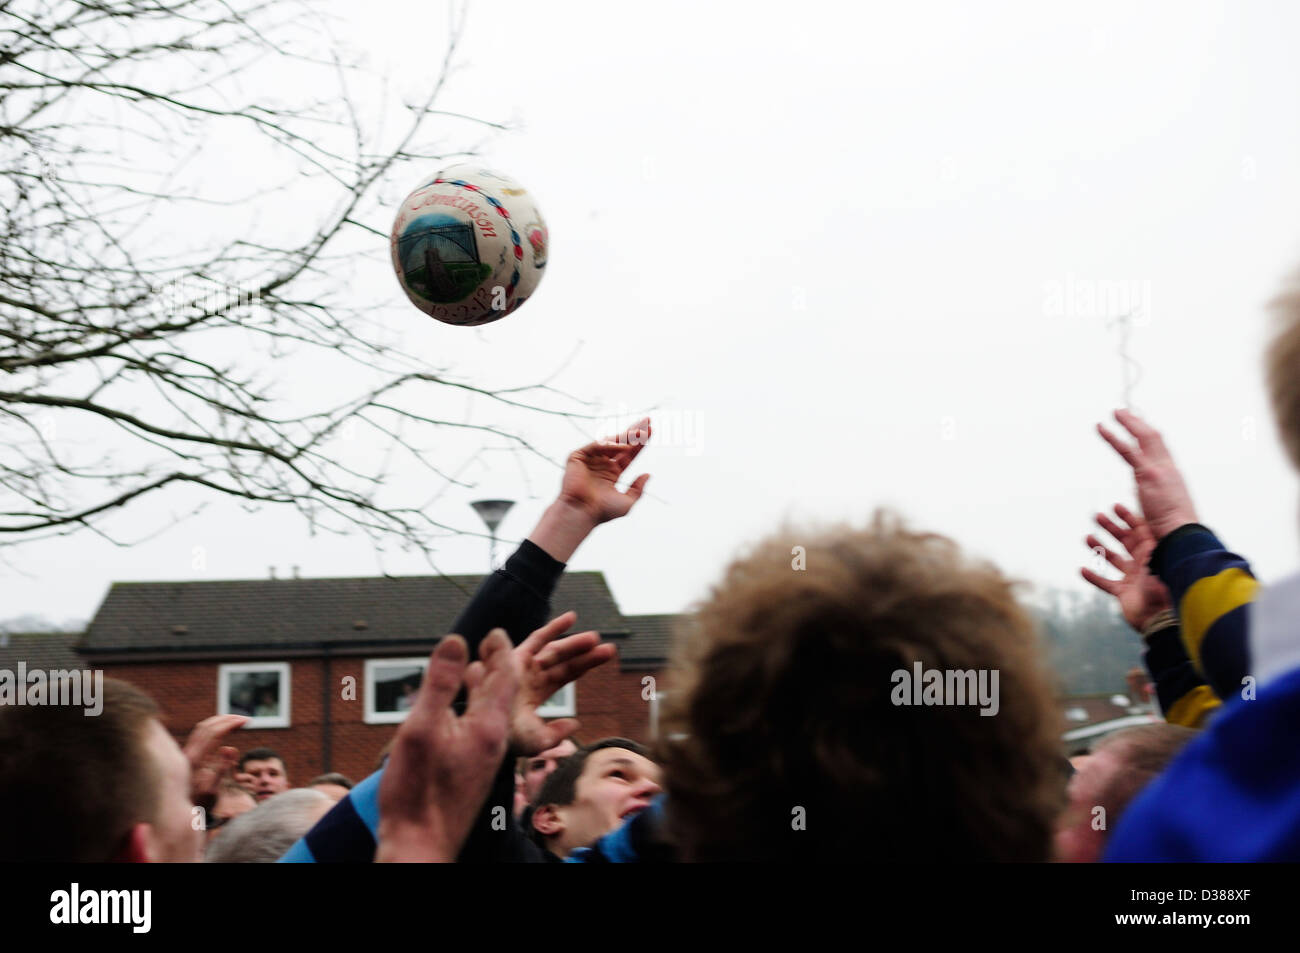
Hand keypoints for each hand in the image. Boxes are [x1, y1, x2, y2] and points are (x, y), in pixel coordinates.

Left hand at [182, 713, 247, 806]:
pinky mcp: (187, 754)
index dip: (230, 724)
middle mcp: (188, 753)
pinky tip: (222, 730)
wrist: (177, 812)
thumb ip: (222, 769)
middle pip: (208, 726)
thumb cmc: (198, 803)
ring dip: (219, 721)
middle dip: (227, 719)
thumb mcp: (213, 790)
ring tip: (235, 721)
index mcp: (196, 760)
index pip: (214, 733)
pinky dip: (213, 727)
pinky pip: (199, 734)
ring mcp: (186, 753)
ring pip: (202, 728)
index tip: (245, 721)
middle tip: (244, 719)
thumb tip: (228, 748)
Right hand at [376, 630, 517, 862]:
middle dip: (497, 664)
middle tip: (491, 642)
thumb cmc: (417, 794)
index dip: (499, 650)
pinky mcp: (471, 772)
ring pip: (488, 712)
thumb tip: (457, 640)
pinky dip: (472, 709)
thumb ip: (440, 684)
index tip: (495, 630)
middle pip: (501, 693)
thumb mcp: (422, 728)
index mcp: (487, 727)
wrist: (420, 846)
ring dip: (484, 687)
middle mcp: (492, 742)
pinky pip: (478, 729)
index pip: (503, 676)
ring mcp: (482, 759)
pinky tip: (457, 712)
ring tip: (476, 669)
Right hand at [509, 610, 615, 754]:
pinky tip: (572, 617)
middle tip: (609, 649)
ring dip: (574, 642)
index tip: (605, 656)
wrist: (483, 730)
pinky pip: (537, 639)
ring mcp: (521, 665)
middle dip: (585, 654)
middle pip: (563, 661)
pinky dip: (554, 628)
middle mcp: (529, 676)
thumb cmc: (504, 739)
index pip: (564, 675)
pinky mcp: (514, 657)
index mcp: (535, 693)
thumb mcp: (536, 741)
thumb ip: (556, 734)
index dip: (584, 665)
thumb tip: (575, 722)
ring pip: (553, 649)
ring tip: (595, 638)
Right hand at [529, 417, 651, 561]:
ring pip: (610, 443)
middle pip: (621, 444)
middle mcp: (602, 464)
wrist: (582, 513)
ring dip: (625, 436)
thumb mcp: (627, 501)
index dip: (640, 443)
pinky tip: (624, 446)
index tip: (651, 431)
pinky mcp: (578, 457)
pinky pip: (595, 446)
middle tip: (648, 420)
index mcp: (612, 473)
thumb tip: (648, 474)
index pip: (629, 454)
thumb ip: (638, 488)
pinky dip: (609, 445)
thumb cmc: (603, 511)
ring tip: (640, 432)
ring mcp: (590, 460)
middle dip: (634, 432)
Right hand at [1080, 503, 1172, 632]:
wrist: (1160, 617)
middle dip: (1111, 528)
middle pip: (1125, 541)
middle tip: (1097, 516)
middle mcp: (1144, 563)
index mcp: (1153, 552)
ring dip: (1100, 548)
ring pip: (1114, 559)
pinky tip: (1082, 570)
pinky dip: (1094, 577)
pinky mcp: (1124, 593)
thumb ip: (1148, 538)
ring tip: (1087, 538)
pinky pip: (1106, 583)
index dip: (1128, 517)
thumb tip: (1144, 515)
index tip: (1115, 507)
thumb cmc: (1162, 585)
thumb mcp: (1156, 558)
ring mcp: (1133, 578)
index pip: (1140, 529)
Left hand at [1097, 409, 1198, 538]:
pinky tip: (1103, 428)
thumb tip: (1154, 504)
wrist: (1182, 537)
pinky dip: (1114, 437)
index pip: (1160, 450)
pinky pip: (1129, 451)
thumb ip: (1159, 502)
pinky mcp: (1149, 475)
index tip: (1139, 427)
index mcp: (1172, 477)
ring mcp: (1159, 470)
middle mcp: (1168, 469)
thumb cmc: (1175, 531)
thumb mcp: (1169, 511)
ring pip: (1143, 438)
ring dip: (1129, 423)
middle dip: (1138, 424)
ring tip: (1115, 413)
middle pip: (1153, 438)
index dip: (1149, 437)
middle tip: (1123, 413)